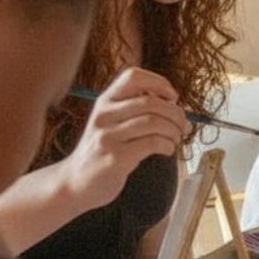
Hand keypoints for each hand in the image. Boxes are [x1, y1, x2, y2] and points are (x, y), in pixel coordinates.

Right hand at [58, 68, 191, 209]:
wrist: (76, 182)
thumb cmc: (103, 151)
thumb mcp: (112, 123)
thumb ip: (137, 112)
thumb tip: (180, 110)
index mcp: (105, 101)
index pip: (134, 76)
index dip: (160, 82)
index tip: (173, 98)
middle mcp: (104, 115)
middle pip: (150, 102)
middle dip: (175, 113)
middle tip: (183, 126)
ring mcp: (107, 136)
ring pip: (153, 122)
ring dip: (173, 131)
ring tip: (175, 139)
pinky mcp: (115, 158)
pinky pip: (152, 143)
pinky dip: (167, 145)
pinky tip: (167, 150)